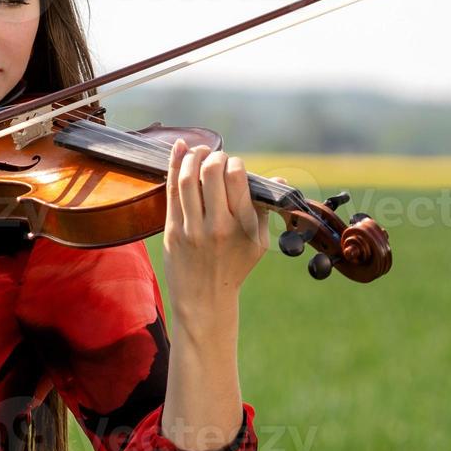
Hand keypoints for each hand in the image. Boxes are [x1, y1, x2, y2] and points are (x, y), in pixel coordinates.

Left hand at [162, 139, 285, 307]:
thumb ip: (265, 208)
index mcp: (242, 225)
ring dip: (192, 157)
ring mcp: (192, 229)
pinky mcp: (173, 232)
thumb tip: (279, 178)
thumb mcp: (258, 242)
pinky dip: (174, 166)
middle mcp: (218, 226)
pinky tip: (178, 150)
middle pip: (211, 172)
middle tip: (215, 157)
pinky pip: (171, 192)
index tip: (234, 165)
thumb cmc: (234, 268)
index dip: (235, 163)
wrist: (205, 300)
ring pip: (188, 179)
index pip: (237, 177)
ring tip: (198, 152)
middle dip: (214, 156)